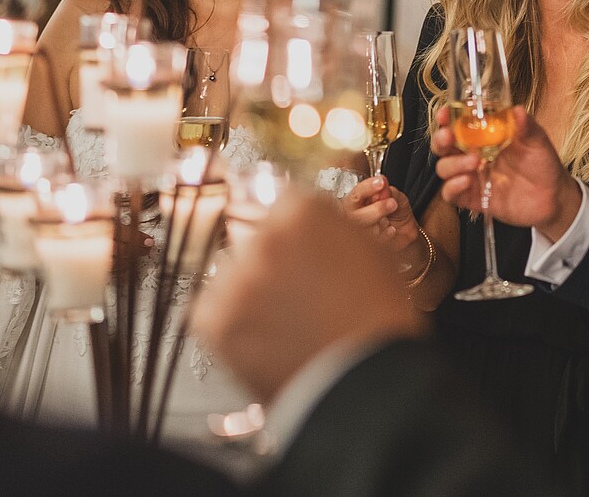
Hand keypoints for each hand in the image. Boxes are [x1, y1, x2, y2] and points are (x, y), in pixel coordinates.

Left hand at [196, 195, 423, 403]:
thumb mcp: (373, 251)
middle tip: (297, 296)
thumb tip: (316, 227)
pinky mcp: (212, 318)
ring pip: (232, 276)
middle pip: (256, 241)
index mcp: (303, 210)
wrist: (362, 381)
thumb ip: (335, 228)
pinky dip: (231, 324)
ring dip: (250, 293)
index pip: (283, 207)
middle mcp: (262, 237)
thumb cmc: (377, 320)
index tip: (300, 253)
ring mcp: (234, 277)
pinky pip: (211, 311)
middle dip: (273, 263)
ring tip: (283, 325)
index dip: (295, 234)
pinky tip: (263, 339)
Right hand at [345, 175, 420, 256]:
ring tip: (391, 218)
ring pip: (364, 231)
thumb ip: (388, 191)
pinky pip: (375, 244)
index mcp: (357, 202)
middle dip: (376, 209)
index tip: (381, 183)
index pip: (356, 195)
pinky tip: (392, 229)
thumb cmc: (395, 211)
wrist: (405, 231)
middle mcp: (353, 218)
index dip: (367, 188)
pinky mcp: (369, 248)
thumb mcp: (396, 196)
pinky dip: (385, 236)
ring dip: (381, 223)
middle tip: (392, 203)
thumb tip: (383, 183)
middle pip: (355, 216)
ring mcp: (360, 235)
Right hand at [430, 106, 582, 240]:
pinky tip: (467, 181)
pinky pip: (450, 194)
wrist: (553, 197)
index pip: (458, 123)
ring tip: (474, 161)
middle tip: (449, 136)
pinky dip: (453, 187)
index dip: (447, 117)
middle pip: (443, 145)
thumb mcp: (537, 141)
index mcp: (484, 136)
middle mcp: (473, 154)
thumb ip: (526, 126)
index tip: (445, 113)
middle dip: (441, 139)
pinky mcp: (473, 198)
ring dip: (453, 163)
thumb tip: (517, 110)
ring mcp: (471, 176)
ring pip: (444, 168)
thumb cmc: (542, 163)